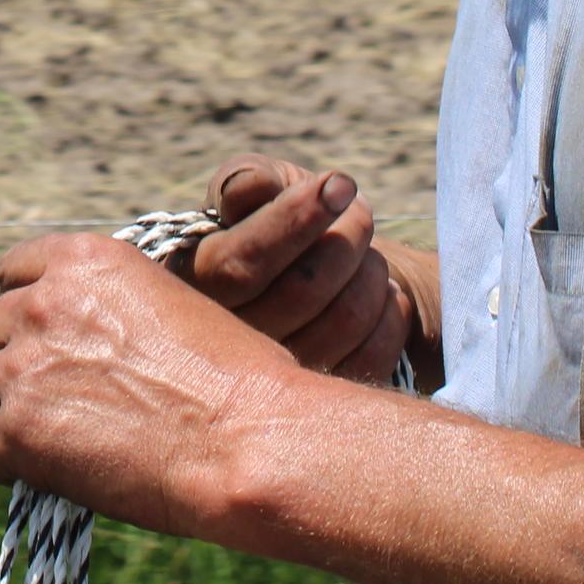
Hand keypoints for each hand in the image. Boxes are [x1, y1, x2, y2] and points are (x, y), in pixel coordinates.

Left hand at [0, 231, 295, 534]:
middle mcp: (43, 303)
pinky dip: (11, 465)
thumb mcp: (172, 303)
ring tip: (58, 441)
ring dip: (9, 414)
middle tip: (58, 400)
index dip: (27, 311)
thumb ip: (113, 308)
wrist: (248, 439)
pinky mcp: (17, 430)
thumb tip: (86, 339)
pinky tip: (53, 474)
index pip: (14, 272)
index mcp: (84, 261)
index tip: (44, 340)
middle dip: (17, 363)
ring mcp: (23, 366)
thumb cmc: (237, 379)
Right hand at [188, 156, 426, 385]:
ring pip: (343, 321)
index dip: (297, 220)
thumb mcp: (256, 187)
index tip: (341, 183)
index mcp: (192, 284)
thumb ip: (244, 180)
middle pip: (302, 291)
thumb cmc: (276, 218)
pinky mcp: (320, 404)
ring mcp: (273, 382)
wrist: (313, 272)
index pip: (242, 264)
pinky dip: (391, 313)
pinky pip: (372, 358)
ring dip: (372, 272)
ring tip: (367, 253)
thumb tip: (248, 189)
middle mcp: (222, 343)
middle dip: (347, 239)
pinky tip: (382, 294)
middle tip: (359, 212)